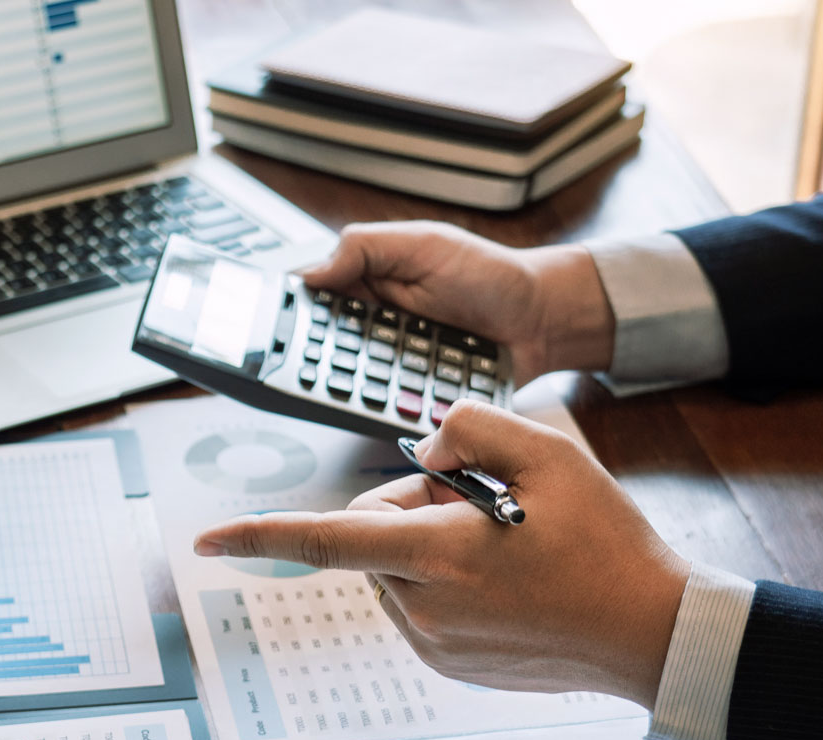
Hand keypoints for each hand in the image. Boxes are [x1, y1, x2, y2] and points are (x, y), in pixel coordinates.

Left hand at [192, 402, 689, 704]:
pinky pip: (419, 603)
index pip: (326, 540)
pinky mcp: (449, 666)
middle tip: (486, 500)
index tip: (203, 541)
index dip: (259, 535)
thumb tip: (424, 447)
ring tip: (508, 545)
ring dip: (428, 544)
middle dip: (410, 505)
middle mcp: (425, 609)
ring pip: (394, 570)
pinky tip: (508, 580)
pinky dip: (445, 580)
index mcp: (440, 557)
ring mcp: (435, 646)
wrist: (653, 635)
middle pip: (373, 536)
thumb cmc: (609, 544)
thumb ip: (473, 428)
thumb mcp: (551, 453)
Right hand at [301, 221, 617, 380]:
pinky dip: (392, 408)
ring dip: (359, 386)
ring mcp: (393, 368)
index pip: (311, 306)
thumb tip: (309, 273)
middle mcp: (372, 331)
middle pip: (323, 354)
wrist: (543, 319)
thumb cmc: (490, 275)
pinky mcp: (415, 399)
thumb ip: (365, 248)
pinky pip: (391, 411)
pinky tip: (402, 399)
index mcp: (363, 288)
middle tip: (334, 355)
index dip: (290, 320)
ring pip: (353, 387)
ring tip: (378, 374)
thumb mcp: (424, 243)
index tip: (279, 331)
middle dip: (323, 358)